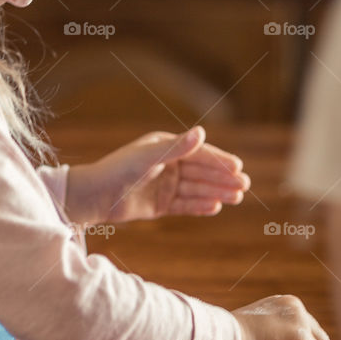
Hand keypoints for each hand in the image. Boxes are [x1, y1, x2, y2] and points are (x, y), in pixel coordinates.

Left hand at [65, 125, 249, 225]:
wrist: (95, 197)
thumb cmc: (119, 171)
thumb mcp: (149, 157)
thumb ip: (176, 148)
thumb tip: (202, 132)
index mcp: (164, 147)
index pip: (198, 154)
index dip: (219, 160)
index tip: (238, 167)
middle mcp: (166, 165)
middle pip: (201, 172)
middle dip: (223, 178)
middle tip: (245, 185)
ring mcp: (164, 185)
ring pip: (196, 189)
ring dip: (216, 192)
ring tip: (237, 198)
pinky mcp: (159, 205)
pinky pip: (184, 205)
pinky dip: (199, 206)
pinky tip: (216, 207)